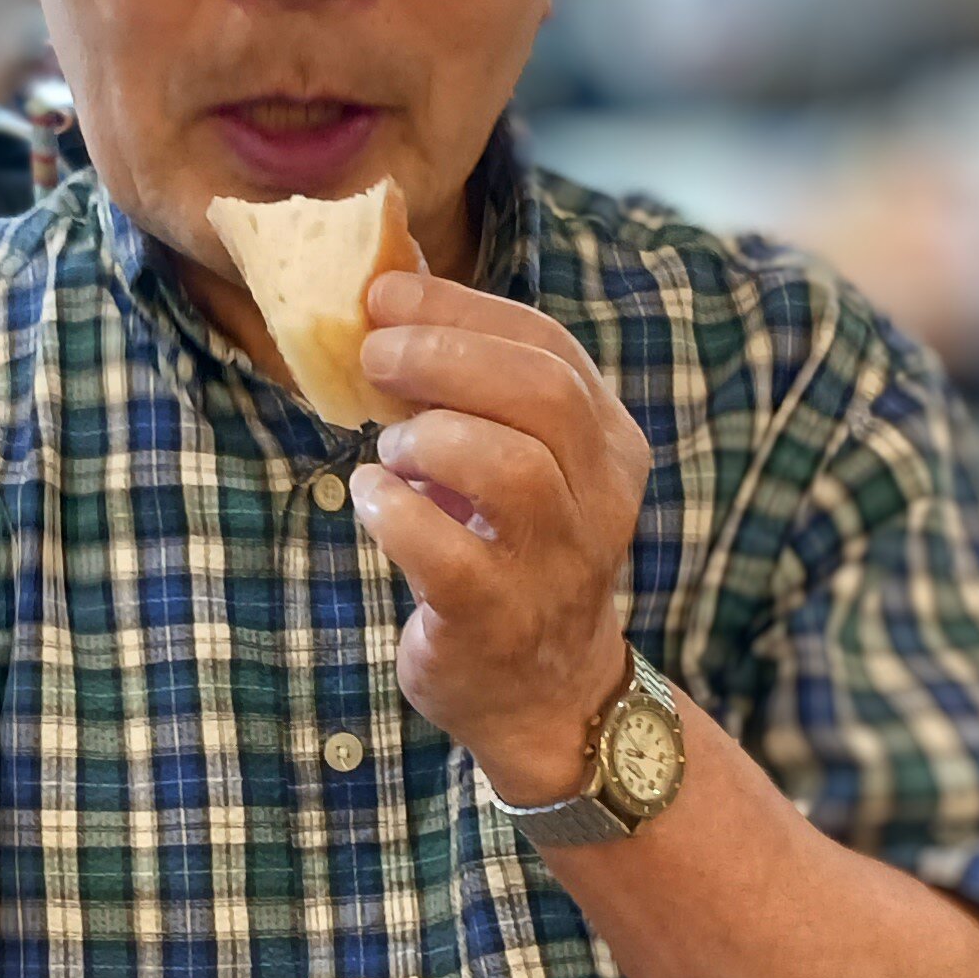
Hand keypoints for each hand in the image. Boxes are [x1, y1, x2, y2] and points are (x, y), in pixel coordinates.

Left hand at [346, 269, 653, 798]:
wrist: (545, 696)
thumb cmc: (511, 554)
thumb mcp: (519, 461)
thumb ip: (475, 385)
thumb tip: (393, 281)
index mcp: (608, 444)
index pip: (550, 348)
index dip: (463, 309)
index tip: (386, 295)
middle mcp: (599, 500)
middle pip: (543, 395)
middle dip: (446, 356)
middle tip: (373, 355)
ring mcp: (557, 566)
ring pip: (511, 469)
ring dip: (429, 437)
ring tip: (389, 447)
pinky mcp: (499, 621)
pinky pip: (450, 553)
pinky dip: (394, 511)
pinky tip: (370, 498)